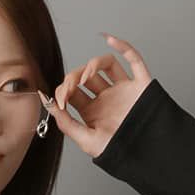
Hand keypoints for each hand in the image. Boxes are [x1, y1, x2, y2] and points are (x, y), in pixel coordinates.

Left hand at [38, 33, 152, 158]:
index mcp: (93, 112)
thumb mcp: (87, 141)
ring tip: (86, 76)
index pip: (73, 91)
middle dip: (74, 78)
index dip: (63, 91)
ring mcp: (123, 89)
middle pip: (86, 77)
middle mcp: (107, 98)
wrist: (146, 155)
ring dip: (93, 64)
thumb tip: (49, 104)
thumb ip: (67, 123)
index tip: (60, 100)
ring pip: (106, 65)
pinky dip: (123, 46)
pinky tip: (109, 39)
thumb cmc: (119, 152)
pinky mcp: (140, 84)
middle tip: (70, 87)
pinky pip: (134, 59)